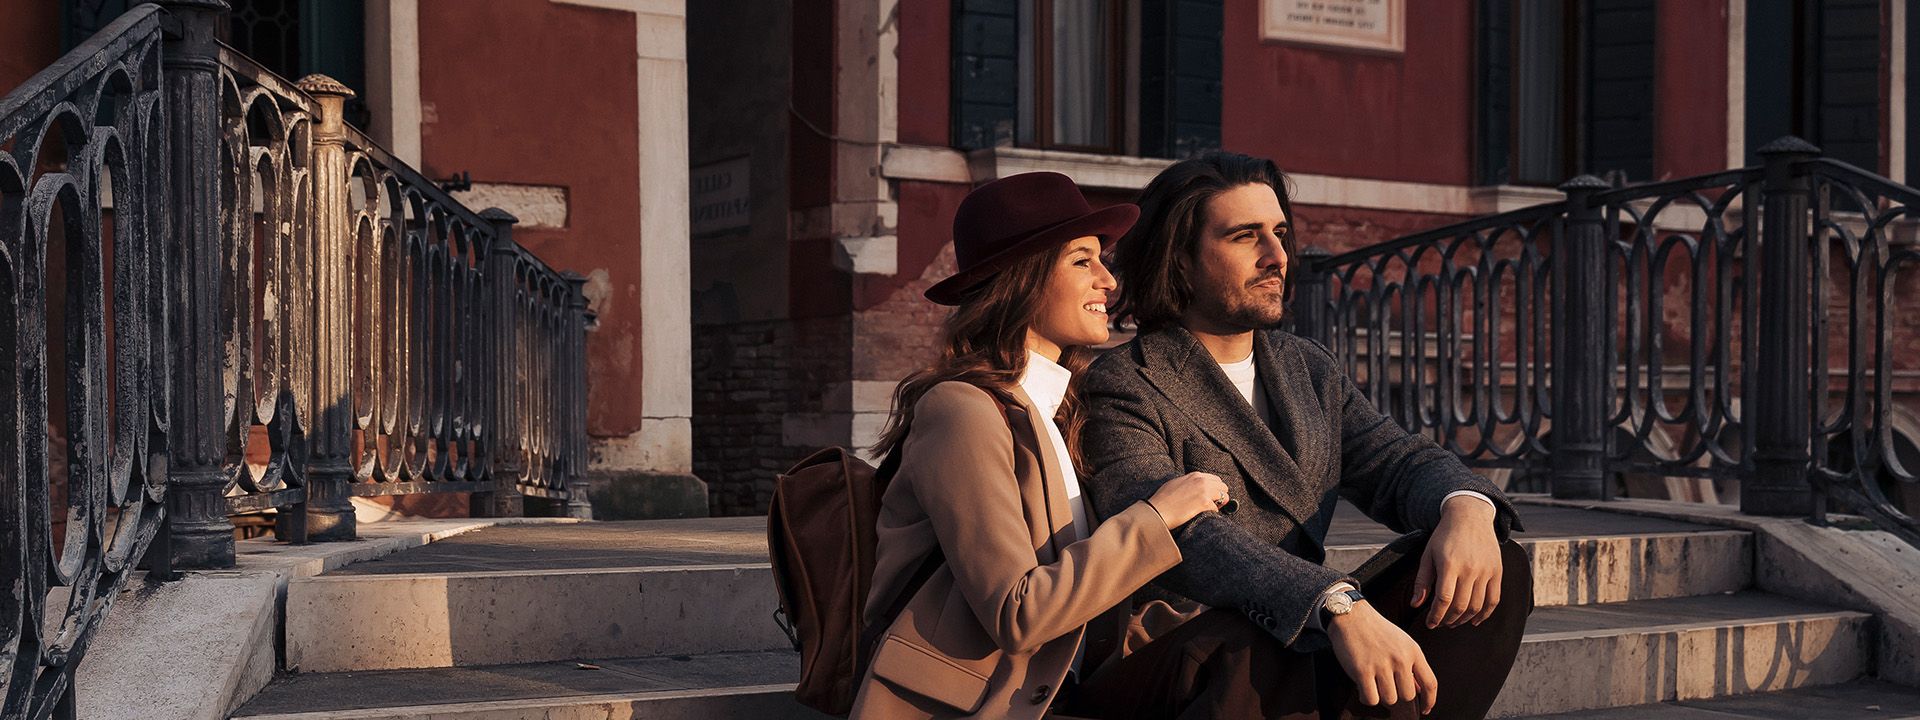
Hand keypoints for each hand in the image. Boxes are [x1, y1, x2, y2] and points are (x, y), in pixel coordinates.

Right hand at [1147, 472, 1230, 528]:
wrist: (1157, 509)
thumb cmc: (1163, 499)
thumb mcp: (1176, 483)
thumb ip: (1189, 483)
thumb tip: (1197, 489)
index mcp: (1195, 475)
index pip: (1215, 479)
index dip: (1215, 489)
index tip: (1212, 497)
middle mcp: (1201, 480)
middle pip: (1223, 487)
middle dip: (1220, 496)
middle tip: (1214, 504)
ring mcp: (1203, 491)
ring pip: (1223, 497)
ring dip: (1218, 504)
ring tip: (1209, 510)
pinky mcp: (1204, 503)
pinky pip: (1216, 509)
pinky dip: (1212, 513)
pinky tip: (1203, 515)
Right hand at [1328, 602, 1437, 712]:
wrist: (1351, 616)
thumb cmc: (1377, 630)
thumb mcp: (1402, 642)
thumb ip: (1412, 665)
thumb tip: (1420, 691)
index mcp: (1413, 651)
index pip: (1430, 683)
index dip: (1430, 701)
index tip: (1425, 709)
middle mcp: (1400, 659)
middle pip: (1407, 695)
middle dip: (1397, 693)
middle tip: (1386, 684)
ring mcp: (1381, 665)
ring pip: (1390, 699)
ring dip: (1381, 695)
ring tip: (1373, 682)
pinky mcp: (1362, 671)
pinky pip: (1371, 699)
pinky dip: (1366, 697)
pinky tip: (1363, 687)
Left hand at [1412, 496, 1502, 628]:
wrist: (1469, 516)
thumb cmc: (1444, 536)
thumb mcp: (1427, 555)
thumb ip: (1422, 581)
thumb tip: (1415, 605)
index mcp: (1449, 564)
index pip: (1443, 599)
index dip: (1436, 616)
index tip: (1430, 624)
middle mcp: (1470, 569)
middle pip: (1460, 606)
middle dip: (1448, 620)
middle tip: (1441, 624)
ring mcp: (1486, 571)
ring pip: (1477, 606)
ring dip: (1465, 619)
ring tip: (1454, 622)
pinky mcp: (1497, 571)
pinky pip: (1494, 599)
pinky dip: (1485, 614)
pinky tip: (1475, 620)